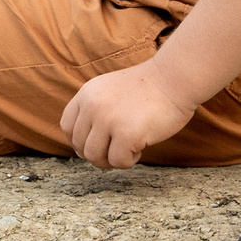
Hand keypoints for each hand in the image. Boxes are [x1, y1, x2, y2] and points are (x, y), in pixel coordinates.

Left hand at [60, 61, 197, 168]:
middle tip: (117, 150)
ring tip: (128, 149)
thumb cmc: (148, 88)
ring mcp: (108, 120)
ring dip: (111, 160)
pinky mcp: (127, 134)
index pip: (67, 127)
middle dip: (98, 154)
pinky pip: (118, 161)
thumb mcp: (109, 90)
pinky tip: (140, 147)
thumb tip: (83, 145)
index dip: (79, 141)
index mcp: (86, 95)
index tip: (96, 144)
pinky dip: (128, 161)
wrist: (174, 79)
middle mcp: (92, 107)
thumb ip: (94, 109)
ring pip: (94, 157)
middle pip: (79, 146)